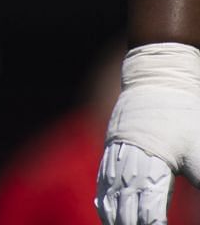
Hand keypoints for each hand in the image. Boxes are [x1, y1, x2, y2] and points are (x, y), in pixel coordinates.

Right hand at [98, 43, 199, 224]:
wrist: (156, 81)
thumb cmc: (183, 116)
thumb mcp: (198, 151)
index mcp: (152, 164)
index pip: (149, 210)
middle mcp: (129, 162)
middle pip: (126, 209)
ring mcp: (115, 156)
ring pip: (110, 199)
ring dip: (115, 220)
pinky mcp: (110, 152)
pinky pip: (102, 184)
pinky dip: (104, 204)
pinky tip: (107, 215)